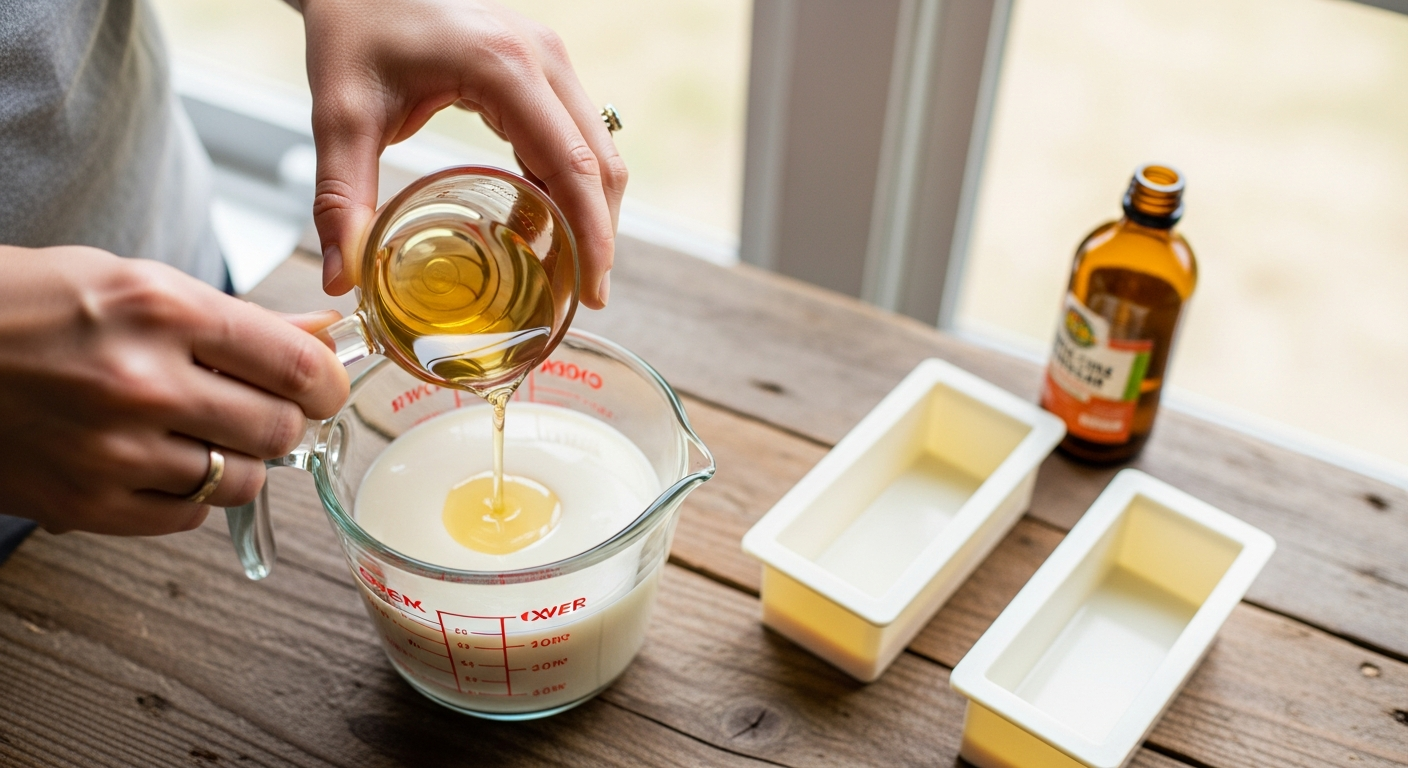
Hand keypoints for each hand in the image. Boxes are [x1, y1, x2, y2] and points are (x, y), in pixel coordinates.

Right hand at [0, 246, 348, 534]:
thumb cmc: (29, 307)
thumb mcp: (137, 284)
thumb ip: (238, 320)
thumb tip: (323, 338)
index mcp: (162, 310)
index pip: (297, 365)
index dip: (326, 382)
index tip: (322, 386)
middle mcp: (142, 381)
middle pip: (279, 429)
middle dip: (285, 422)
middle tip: (264, 409)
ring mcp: (112, 450)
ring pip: (242, 480)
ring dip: (238, 460)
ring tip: (202, 432)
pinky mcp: (85, 503)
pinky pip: (187, 518)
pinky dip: (189, 495)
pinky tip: (161, 460)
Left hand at [301, 0, 626, 307]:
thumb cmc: (353, 28)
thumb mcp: (342, 114)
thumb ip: (342, 198)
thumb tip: (342, 278)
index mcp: (504, 67)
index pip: (573, 166)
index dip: (592, 235)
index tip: (593, 291)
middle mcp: (543, 58)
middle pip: (600, 163)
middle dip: (600, 235)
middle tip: (585, 297)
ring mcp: (549, 59)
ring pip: (597, 150)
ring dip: (591, 211)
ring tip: (568, 271)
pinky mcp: (542, 66)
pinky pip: (576, 135)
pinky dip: (571, 186)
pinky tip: (546, 225)